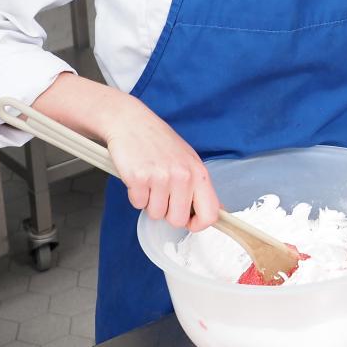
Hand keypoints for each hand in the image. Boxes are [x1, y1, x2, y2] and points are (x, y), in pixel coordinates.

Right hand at [32, 73, 218, 231]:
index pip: (210, 213)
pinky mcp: (139, 179)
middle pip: (178, 219)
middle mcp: (183, 175)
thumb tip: (215, 211)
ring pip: (156, 214)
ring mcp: (161, 177)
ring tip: (149, 180)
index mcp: (198, 172)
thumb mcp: (187, 160)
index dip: (198, 224)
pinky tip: (138, 177)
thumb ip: (199, 186)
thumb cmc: (158, 141)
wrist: (130, 122)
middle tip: (161, 193)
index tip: (189, 222)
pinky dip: (135, 195)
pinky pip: (138, 204)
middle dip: (167, 212)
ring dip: (150, 202)